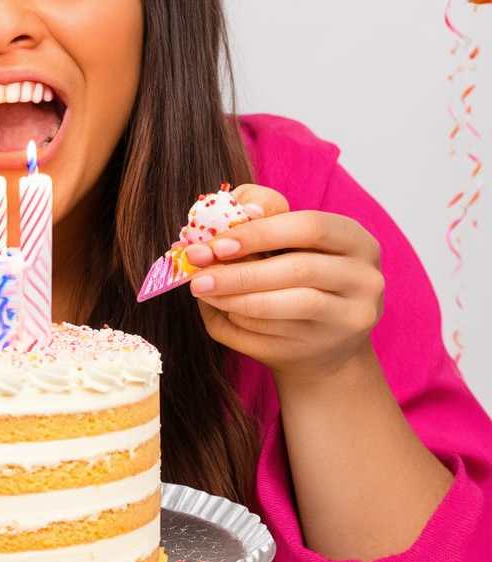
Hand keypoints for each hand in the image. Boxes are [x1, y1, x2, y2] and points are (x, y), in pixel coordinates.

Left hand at [186, 185, 384, 382]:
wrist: (322, 339)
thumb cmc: (293, 271)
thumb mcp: (280, 238)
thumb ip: (254, 214)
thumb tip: (219, 214)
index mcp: (355, 239)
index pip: (309, 226)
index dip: (259, 232)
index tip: (216, 244)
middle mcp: (365, 278)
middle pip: (299, 269)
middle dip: (240, 272)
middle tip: (197, 275)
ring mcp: (354, 316)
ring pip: (291, 305)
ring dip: (237, 298)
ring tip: (203, 291)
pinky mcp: (336, 347)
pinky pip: (283, 333)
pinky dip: (245, 320)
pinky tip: (225, 310)